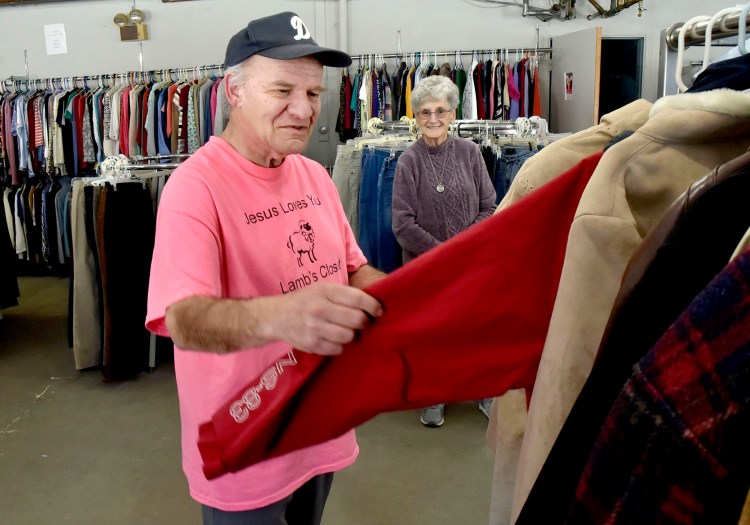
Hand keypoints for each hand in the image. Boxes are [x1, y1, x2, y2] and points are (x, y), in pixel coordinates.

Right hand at [262, 282, 382, 355]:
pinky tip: (333, 338)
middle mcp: (320, 308)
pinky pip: (338, 349)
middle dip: (364, 322)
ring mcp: (315, 328)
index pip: (357, 298)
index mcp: (324, 291)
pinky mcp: (312, 344)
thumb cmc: (304, 301)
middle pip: (357, 319)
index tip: (378, 311)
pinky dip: (339, 345)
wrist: (276, 316)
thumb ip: (343, 295)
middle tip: (361, 322)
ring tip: (345, 330)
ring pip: (349, 336)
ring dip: (351, 335)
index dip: (372, 306)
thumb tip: (371, 305)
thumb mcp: (321, 289)